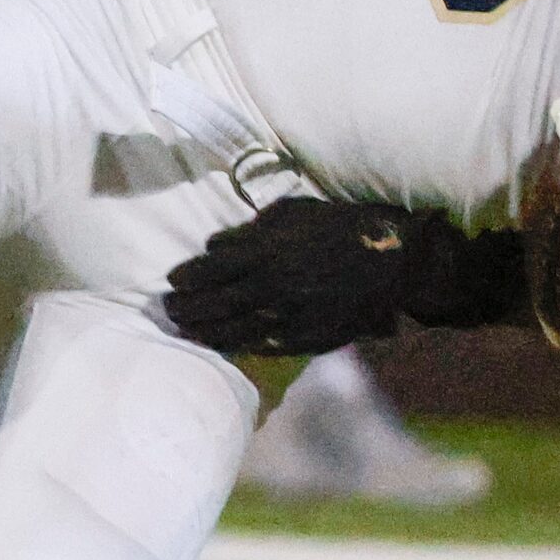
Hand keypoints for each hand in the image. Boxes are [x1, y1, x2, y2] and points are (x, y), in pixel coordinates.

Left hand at [165, 197, 456, 356]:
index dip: (187, 277)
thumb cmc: (339, 225)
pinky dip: (240, 345)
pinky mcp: (306, 337)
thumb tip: (215, 245)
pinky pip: (264, 346)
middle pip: (215, 304)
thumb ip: (251, 230)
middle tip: (170, 309)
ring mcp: (288, 317)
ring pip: (234, 330)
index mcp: (266, 252)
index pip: (210, 269)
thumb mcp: (292, 213)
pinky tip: (225, 343)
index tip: (171, 279)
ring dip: (206, 331)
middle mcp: (271, 288)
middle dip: (187, 308)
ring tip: (187, 331)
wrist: (390, 259)